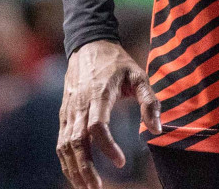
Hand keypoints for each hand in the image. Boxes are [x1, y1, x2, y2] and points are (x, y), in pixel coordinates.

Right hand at [58, 39, 162, 188]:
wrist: (89, 45)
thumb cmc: (117, 62)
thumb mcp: (139, 75)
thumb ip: (150, 101)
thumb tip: (157, 129)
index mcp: (99, 94)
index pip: (96, 127)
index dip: (107, 147)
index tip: (121, 162)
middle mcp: (80, 105)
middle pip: (76, 142)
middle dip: (85, 168)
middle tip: (97, 188)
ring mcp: (69, 111)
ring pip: (65, 145)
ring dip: (74, 169)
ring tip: (87, 187)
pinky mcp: (64, 115)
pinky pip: (61, 142)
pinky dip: (66, 161)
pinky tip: (76, 175)